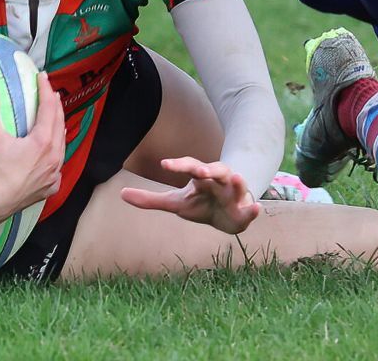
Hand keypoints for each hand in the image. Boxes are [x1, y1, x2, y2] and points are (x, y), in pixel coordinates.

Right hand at [0, 74, 64, 229]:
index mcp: (43, 141)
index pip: (49, 108)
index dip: (46, 90)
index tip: (42, 77)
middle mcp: (54, 156)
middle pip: (59, 124)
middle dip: (54, 106)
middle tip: (49, 93)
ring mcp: (54, 173)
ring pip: (61, 146)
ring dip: (57, 130)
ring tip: (53, 119)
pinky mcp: (50, 187)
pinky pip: (56, 168)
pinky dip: (54, 156)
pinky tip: (50, 155)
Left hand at [120, 157, 261, 234]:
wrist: (230, 213)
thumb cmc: (201, 204)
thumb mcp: (175, 203)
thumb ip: (150, 199)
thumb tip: (121, 194)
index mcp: (201, 178)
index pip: (189, 166)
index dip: (178, 165)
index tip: (164, 164)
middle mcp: (218, 182)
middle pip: (214, 170)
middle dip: (208, 169)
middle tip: (200, 169)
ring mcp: (234, 195)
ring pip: (236, 184)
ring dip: (235, 181)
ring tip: (234, 178)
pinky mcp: (245, 210)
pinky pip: (251, 209)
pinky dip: (254, 209)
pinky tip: (256, 208)